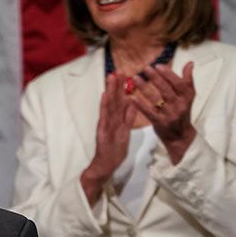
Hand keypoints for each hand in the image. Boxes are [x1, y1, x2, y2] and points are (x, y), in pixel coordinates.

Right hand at [81, 73, 137, 204]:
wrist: (104, 166)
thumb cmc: (114, 151)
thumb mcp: (125, 132)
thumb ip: (128, 118)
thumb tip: (133, 103)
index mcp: (115, 120)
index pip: (118, 101)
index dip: (121, 88)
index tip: (124, 74)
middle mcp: (109, 120)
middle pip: (113, 100)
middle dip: (115, 85)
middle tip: (117, 70)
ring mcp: (105, 125)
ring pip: (108, 105)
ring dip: (109, 91)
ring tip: (111, 77)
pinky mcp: (102, 132)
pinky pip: (105, 118)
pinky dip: (104, 106)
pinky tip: (104, 95)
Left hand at [131, 62, 195, 163]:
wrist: (180, 136)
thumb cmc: (182, 112)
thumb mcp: (188, 97)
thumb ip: (187, 80)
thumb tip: (190, 63)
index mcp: (187, 97)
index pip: (178, 83)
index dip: (168, 74)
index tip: (158, 66)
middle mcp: (179, 105)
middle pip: (167, 90)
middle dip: (155, 78)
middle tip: (145, 68)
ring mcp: (169, 115)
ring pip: (156, 99)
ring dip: (145, 88)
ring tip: (135, 78)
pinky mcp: (159, 123)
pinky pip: (148, 112)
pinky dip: (140, 105)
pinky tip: (131, 97)